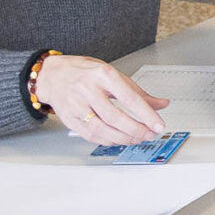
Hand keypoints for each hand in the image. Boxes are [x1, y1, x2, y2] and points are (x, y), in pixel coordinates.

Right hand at [36, 55, 170, 146]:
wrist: (54, 75)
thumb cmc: (85, 73)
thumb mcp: (113, 74)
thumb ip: (137, 92)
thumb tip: (161, 104)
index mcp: (103, 75)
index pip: (129, 98)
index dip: (147, 114)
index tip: (159, 125)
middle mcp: (88, 90)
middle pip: (115, 116)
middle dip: (136, 129)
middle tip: (150, 134)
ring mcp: (76, 105)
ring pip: (102, 129)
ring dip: (123, 138)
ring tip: (137, 138)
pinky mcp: (69, 119)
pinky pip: (91, 135)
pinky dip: (108, 141)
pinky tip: (119, 140)